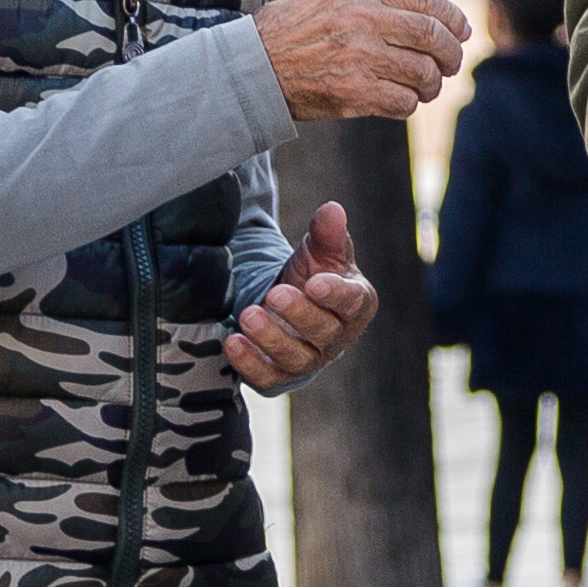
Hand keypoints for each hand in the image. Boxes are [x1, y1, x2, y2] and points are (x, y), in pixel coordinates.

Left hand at [229, 201, 382, 388]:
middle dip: (299, 314)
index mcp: (355, 303)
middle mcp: (337, 336)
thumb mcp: (318, 251)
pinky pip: (268, 377)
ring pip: (296, 358)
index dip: (335, 295)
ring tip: (248, 315)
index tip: (315, 283)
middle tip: (275, 294)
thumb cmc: (310, 275)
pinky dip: (250, 363)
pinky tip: (232, 342)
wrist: (285, 304)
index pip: (352, 303)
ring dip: (271, 338)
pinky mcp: (280, 374)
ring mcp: (309, 358)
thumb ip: (326, 233)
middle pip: (323, 332)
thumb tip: (332, 209)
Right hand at [257, 0, 471, 121]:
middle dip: (452, 54)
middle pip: (433, 36)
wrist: (256, 65)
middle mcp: (361, 18)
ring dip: (433, 84)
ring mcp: (358, 56)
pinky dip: (410, 103)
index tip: (462, 31)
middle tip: (451, 63)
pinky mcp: (354, 92)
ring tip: (426, 86)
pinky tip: (401, 99)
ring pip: (424, 73)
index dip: (454, 17)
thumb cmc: (302, 27)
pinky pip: (404, 101)